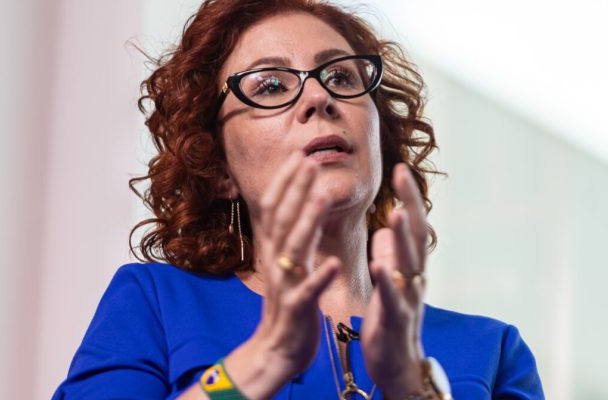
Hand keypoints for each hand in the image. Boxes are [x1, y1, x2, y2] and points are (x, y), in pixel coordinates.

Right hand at [225, 152, 339, 398]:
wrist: (276, 350)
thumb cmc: (289, 303)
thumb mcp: (285, 263)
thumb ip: (292, 234)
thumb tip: (299, 201)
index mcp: (276, 249)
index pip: (275, 207)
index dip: (286, 181)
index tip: (299, 154)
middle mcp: (276, 261)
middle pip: (283, 219)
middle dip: (296, 188)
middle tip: (310, 160)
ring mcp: (285, 285)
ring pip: (294, 248)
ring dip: (308, 220)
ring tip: (322, 196)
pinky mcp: (297, 309)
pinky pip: (307, 292)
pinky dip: (318, 276)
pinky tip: (332, 262)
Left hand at [361, 163, 427, 397]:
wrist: (397, 366)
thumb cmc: (391, 322)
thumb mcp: (389, 283)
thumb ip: (391, 255)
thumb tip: (389, 228)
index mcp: (409, 267)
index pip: (412, 226)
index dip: (408, 197)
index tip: (400, 168)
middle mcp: (414, 278)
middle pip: (416, 237)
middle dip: (410, 205)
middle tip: (403, 175)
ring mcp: (408, 299)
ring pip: (408, 265)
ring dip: (403, 238)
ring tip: (396, 212)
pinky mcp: (395, 321)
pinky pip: (392, 300)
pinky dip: (387, 282)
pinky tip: (379, 265)